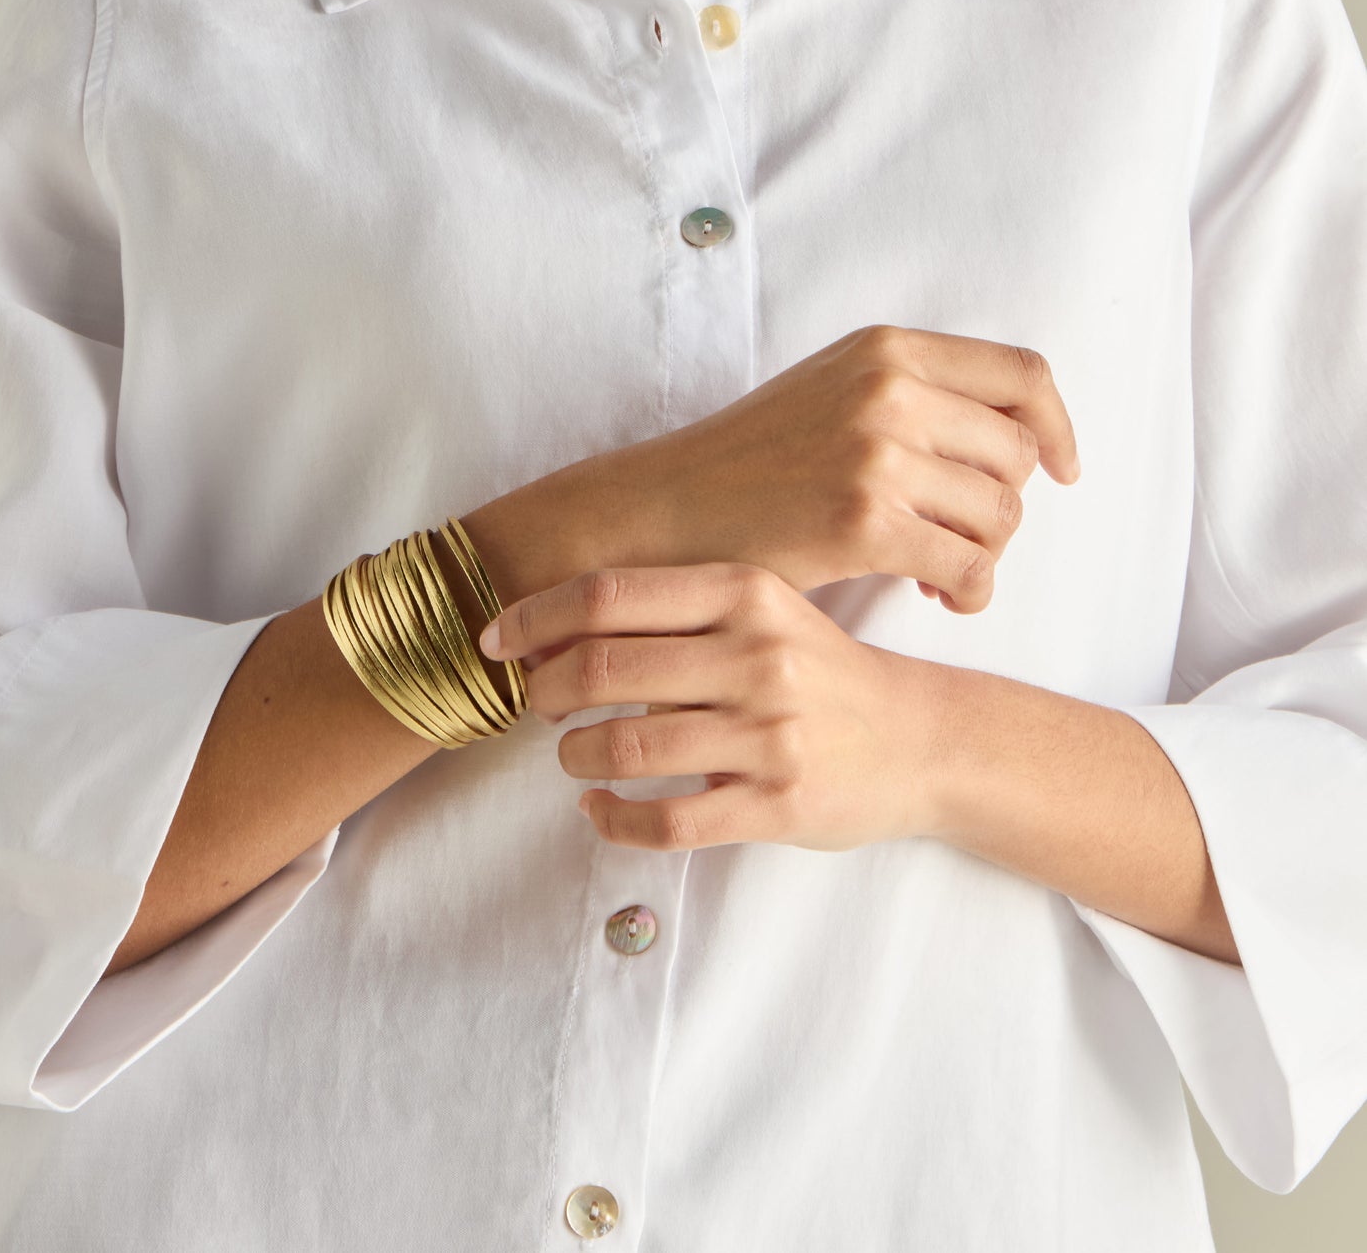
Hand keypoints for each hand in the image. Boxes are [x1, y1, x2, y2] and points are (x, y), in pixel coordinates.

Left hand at [480, 558, 941, 850]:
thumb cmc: (817, 669)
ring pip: (626, 749)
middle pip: (604, 668)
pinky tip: (600, 811)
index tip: (495, 640)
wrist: (918, 739)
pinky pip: (667, 822)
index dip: (534, 616)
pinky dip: (613, 821)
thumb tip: (552, 620)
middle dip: (545, 691)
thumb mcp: (762, 610)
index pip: (609, 595)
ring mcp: (770, 734)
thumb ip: (675, 609)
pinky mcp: (778, 805)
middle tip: (536, 704)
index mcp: (746, 592)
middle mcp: (758, 656)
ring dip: (574, 757)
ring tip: (572, 757)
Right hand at [520, 323, 1079, 615]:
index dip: (1057, 427)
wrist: (669, 509)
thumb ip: (916, 393)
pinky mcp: (864, 519)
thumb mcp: (836, 391)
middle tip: (962, 536)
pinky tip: (935, 594)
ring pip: (1002, 514)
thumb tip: (1018, 433)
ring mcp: (878, 451)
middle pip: (1019, 454)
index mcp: (888, 348)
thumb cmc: (753, 462)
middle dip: (1005, 506)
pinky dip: (970, 591)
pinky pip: (970, 564)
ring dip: (986, 554)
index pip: (1022, 374)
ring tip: (940, 570)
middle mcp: (890, 388)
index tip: (1061, 469)